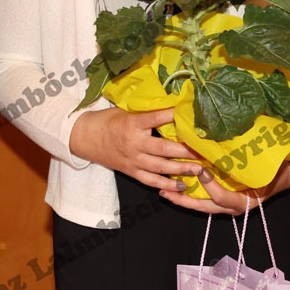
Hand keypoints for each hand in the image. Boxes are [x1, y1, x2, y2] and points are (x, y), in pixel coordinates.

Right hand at [70, 106, 199, 190]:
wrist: (85, 138)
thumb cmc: (108, 121)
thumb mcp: (125, 111)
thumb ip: (146, 112)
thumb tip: (171, 103)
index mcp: (132, 124)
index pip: (156, 118)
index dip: (173, 115)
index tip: (189, 113)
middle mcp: (134, 143)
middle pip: (163, 148)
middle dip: (185, 150)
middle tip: (204, 149)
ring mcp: (133, 160)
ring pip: (160, 167)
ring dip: (181, 169)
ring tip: (200, 169)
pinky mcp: (131, 171)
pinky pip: (151, 181)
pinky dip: (167, 185)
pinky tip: (183, 185)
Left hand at [160, 162, 289, 214]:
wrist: (281, 175)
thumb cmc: (275, 168)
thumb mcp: (268, 166)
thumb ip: (252, 162)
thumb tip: (235, 142)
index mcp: (247, 201)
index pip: (224, 199)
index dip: (211, 187)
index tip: (201, 172)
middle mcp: (235, 207)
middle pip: (206, 207)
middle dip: (186, 201)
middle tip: (167, 192)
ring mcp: (227, 205)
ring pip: (202, 206)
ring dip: (183, 199)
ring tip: (165, 191)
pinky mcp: (222, 200)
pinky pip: (203, 200)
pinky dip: (189, 194)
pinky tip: (175, 186)